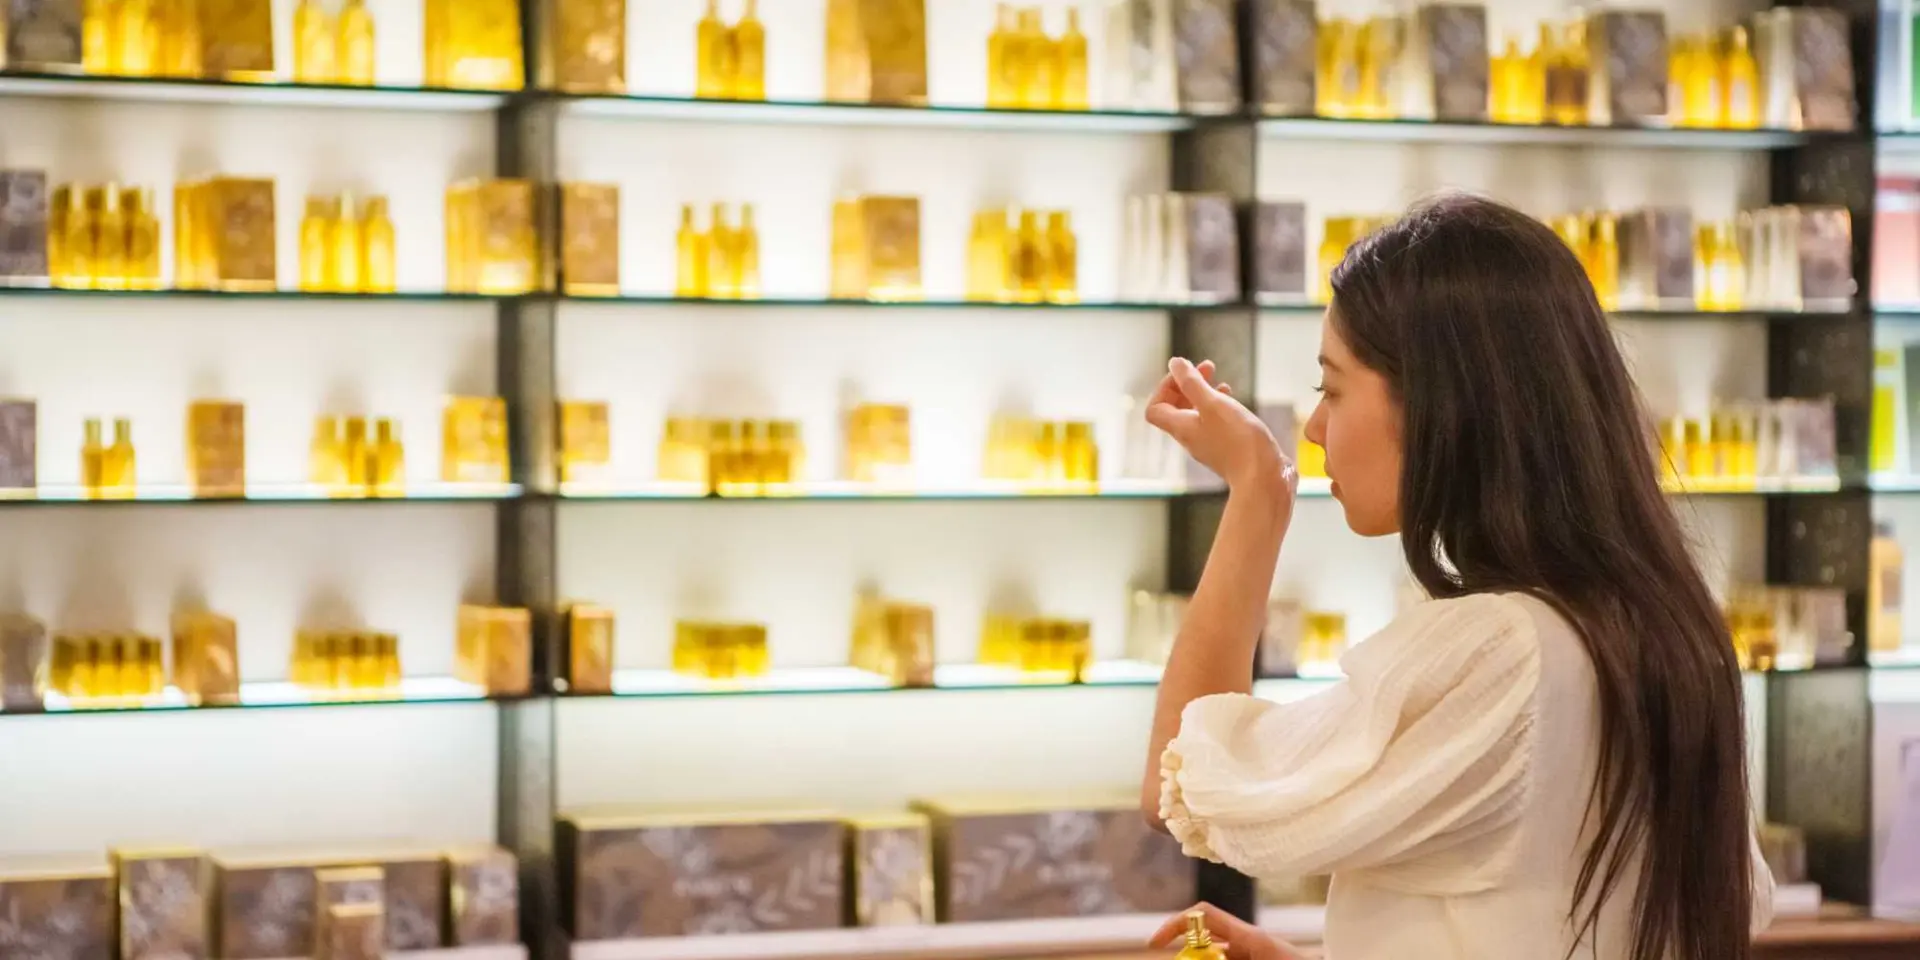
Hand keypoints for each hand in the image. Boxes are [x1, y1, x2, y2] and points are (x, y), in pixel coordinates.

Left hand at [1145, 358, 1292, 491]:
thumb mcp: (1214, 403)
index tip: (1186, 373)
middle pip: (1175, 409)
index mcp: (1181, 428)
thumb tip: (1176, 364)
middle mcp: (1191, 438)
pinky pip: (1214, 424)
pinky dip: (1220, 408)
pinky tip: (1234, 401)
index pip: (1155, 407)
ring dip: (1205, 394)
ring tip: (1222, 381)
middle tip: (1208, 367)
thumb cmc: (1238, 440)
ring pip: (1197, 415)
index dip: (1165, 386)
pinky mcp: (1226, 449)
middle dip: (1188, 384)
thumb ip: (1193, 383)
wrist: (1264, 478)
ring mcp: (1208, 445)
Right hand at [1149, 902, 1310, 959]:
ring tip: (1192, 957)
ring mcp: (1254, 952)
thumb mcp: (1258, 957)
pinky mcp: (1258, 959)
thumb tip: (1194, 956)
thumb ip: (1220, 958)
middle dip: (1188, 954)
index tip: (1154, 944)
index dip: (1175, 924)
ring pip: (1216, 953)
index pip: (1203, 914)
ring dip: (1202, 958)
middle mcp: (1250, 941)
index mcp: (1251, 935)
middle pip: (1204, 940)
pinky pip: (1228, 958)